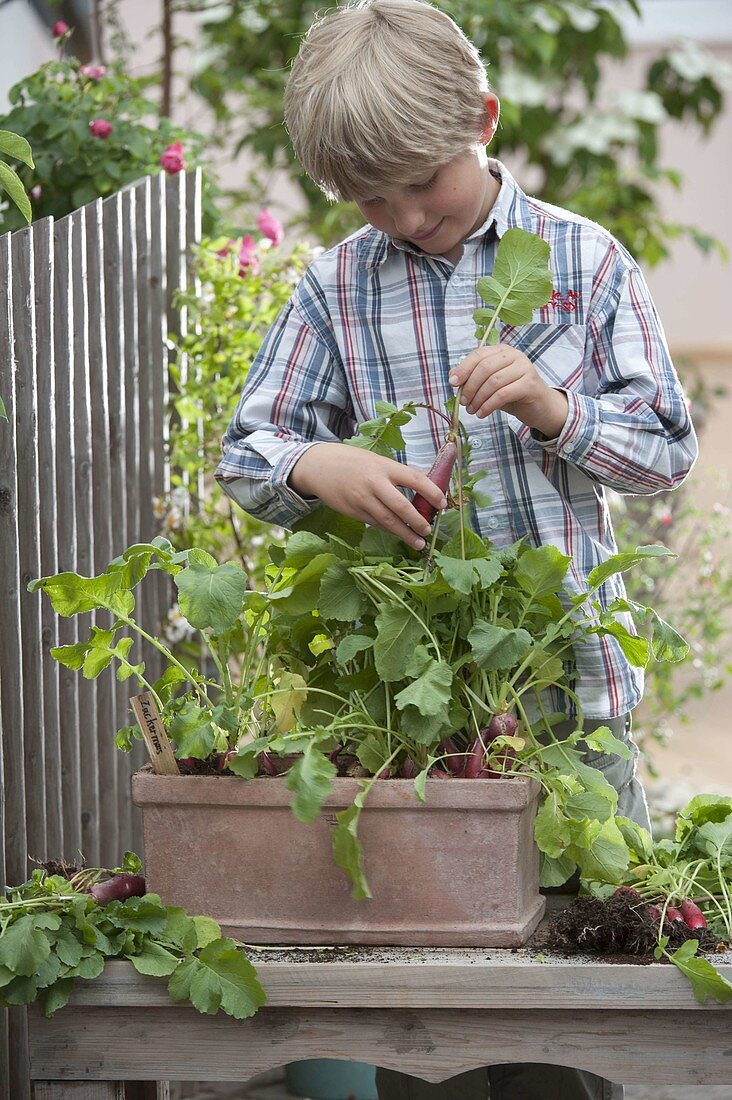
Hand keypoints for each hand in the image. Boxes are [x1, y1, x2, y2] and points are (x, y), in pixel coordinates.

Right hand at [288, 443, 447, 549]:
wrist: (318, 466)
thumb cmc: (352, 461)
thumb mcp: (376, 460)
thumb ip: (396, 473)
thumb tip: (424, 486)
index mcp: (384, 466)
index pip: (414, 479)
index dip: (432, 492)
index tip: (443, 503)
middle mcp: (374, 483)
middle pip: (402, 506)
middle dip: (418, 521)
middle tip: (428, 530)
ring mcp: (362, 500)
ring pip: (388, 521)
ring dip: (405, 533)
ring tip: (418, 542)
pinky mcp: (353, 512)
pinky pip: (375, 523)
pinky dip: (389, 530)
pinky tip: (398, 534)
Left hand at [449, 346, 568, 437]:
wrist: (538, 406)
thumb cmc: (511, 394)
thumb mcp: (489, 385)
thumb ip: (472, 378)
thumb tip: (453, 377)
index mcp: (502, 351)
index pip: (478, 355)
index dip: (463, 369)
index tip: (452, 384)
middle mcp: (514, 355)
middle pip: (484, 367)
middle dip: (470, 387)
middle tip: (463, 402)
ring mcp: (524, 367)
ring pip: (493, 381)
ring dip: (478, 399)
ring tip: (472, 411)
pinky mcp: (530, 383)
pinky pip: (503, 394)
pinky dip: (489, 405)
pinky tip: (482, 414)